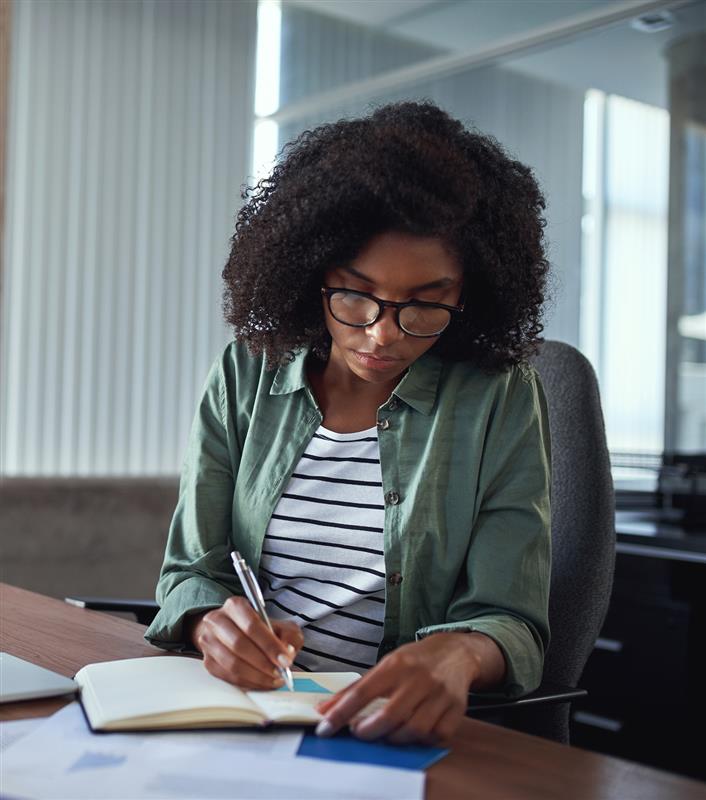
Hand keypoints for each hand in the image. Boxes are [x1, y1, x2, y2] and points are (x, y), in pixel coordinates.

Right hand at [186, 597, 303, 689]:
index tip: (285, 660)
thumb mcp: (279, 625)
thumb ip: (289, 635)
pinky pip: (228, 677)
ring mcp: (209, 642)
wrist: (234, 631)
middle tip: (280, 672)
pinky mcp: (208, 661)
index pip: (252, 625)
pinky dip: (248, 683)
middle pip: (239, 645)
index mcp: (235, 606)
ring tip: (273, 679)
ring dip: (256, 676)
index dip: (270, 645)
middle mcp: (217, 621)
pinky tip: (262, 682)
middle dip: (263, 662)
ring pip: (232, 664)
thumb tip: (287, 652)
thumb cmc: (260, 629)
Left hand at [315, 633, 501, 744]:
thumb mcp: (385, 665)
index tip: (325, 727)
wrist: (455, 653)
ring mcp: (439, 694)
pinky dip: (421, 740)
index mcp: (396, 664)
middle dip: (368, 731)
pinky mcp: (456, 709)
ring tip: (385, 733)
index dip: (342, 712)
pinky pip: (436, 735)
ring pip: (414, 729)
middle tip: (358, 732)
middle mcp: (419, 678)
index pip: (363, 691)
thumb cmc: (415, 661)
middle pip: (390, 715)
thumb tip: (325, 709)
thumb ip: (357, 688)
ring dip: (394, 738)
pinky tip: (412, 733)